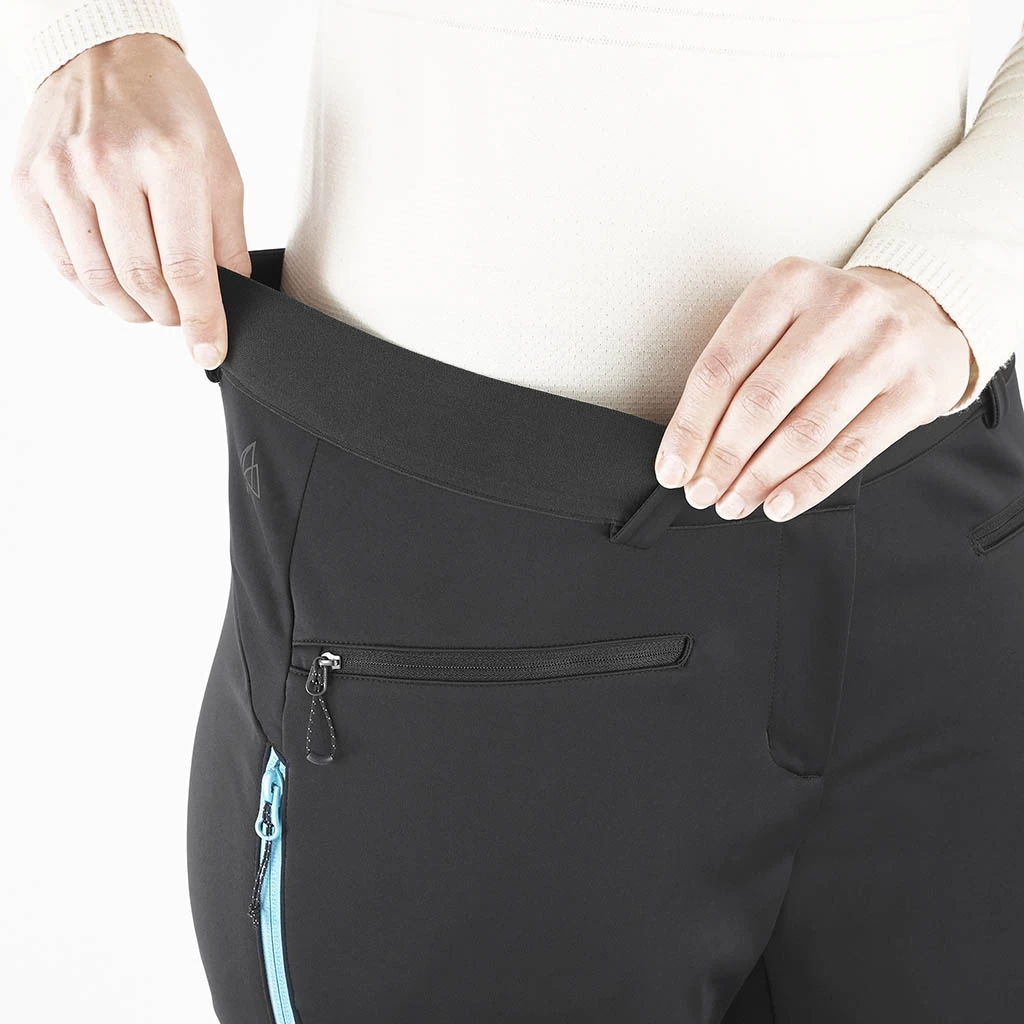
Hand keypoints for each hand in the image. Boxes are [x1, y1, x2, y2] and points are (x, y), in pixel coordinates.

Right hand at [9, 32, 249, 368]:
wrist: (105, 55)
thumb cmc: (169, 109)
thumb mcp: (220, 168)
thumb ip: (227, 239)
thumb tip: (227, 300)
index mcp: (169, 160)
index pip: (188, 268)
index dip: (202, 321)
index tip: (210, 349)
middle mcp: (108, 165)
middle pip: (142, 282)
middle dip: (170, 315)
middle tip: (182, 314)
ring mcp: (62, 175)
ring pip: (100, 282)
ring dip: (133, 308)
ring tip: (152, 302)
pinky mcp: (29, 185)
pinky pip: (65, 264)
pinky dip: (96, 287)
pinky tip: (116, 277)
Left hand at [653, 257, 975, 521]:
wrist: (924, 313)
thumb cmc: (827, 328)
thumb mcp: (780, 321)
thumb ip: (737, 371)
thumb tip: (690, 451)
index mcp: (788, 285)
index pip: (723, 367)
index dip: (691, 427)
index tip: (672, 470)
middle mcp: (840, 309)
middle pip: (761, 402)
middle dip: (722, 459)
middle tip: (701, 493)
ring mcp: (882, 348)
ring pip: (804, 432)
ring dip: (759, 479)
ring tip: (733, 503)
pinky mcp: (913, 390)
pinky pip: (849, 451)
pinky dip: (808, 485)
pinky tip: (778, 505)